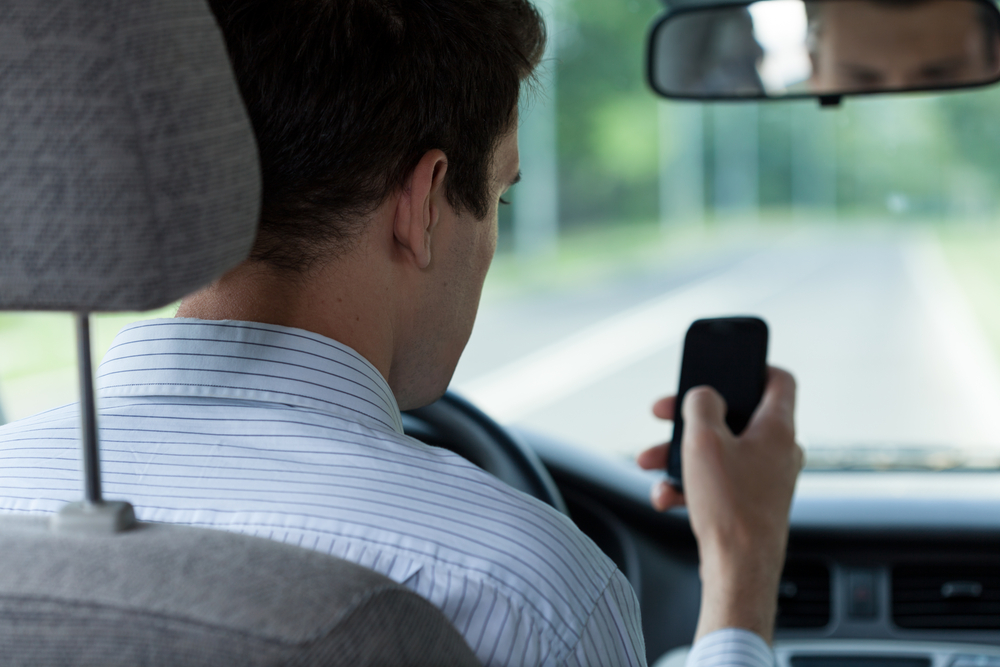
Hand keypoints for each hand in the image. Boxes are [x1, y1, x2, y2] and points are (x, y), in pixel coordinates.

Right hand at [636, 367, 802, 642]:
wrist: (739, 570)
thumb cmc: (730, 505)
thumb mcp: (704, 440)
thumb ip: (701, 404)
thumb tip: (703, 396)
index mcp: (778, 428)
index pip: (778, 379)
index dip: (753, 365)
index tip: (724, 365)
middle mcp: (778, 451)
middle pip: (734, 415)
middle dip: (691, 417)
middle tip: (664, 414)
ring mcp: (765, 479)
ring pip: (719, 451)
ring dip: (681, 453)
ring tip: (652, 463)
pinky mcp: (751, 504)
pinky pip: (717, 481)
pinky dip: (690, 483)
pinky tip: (667, 496)